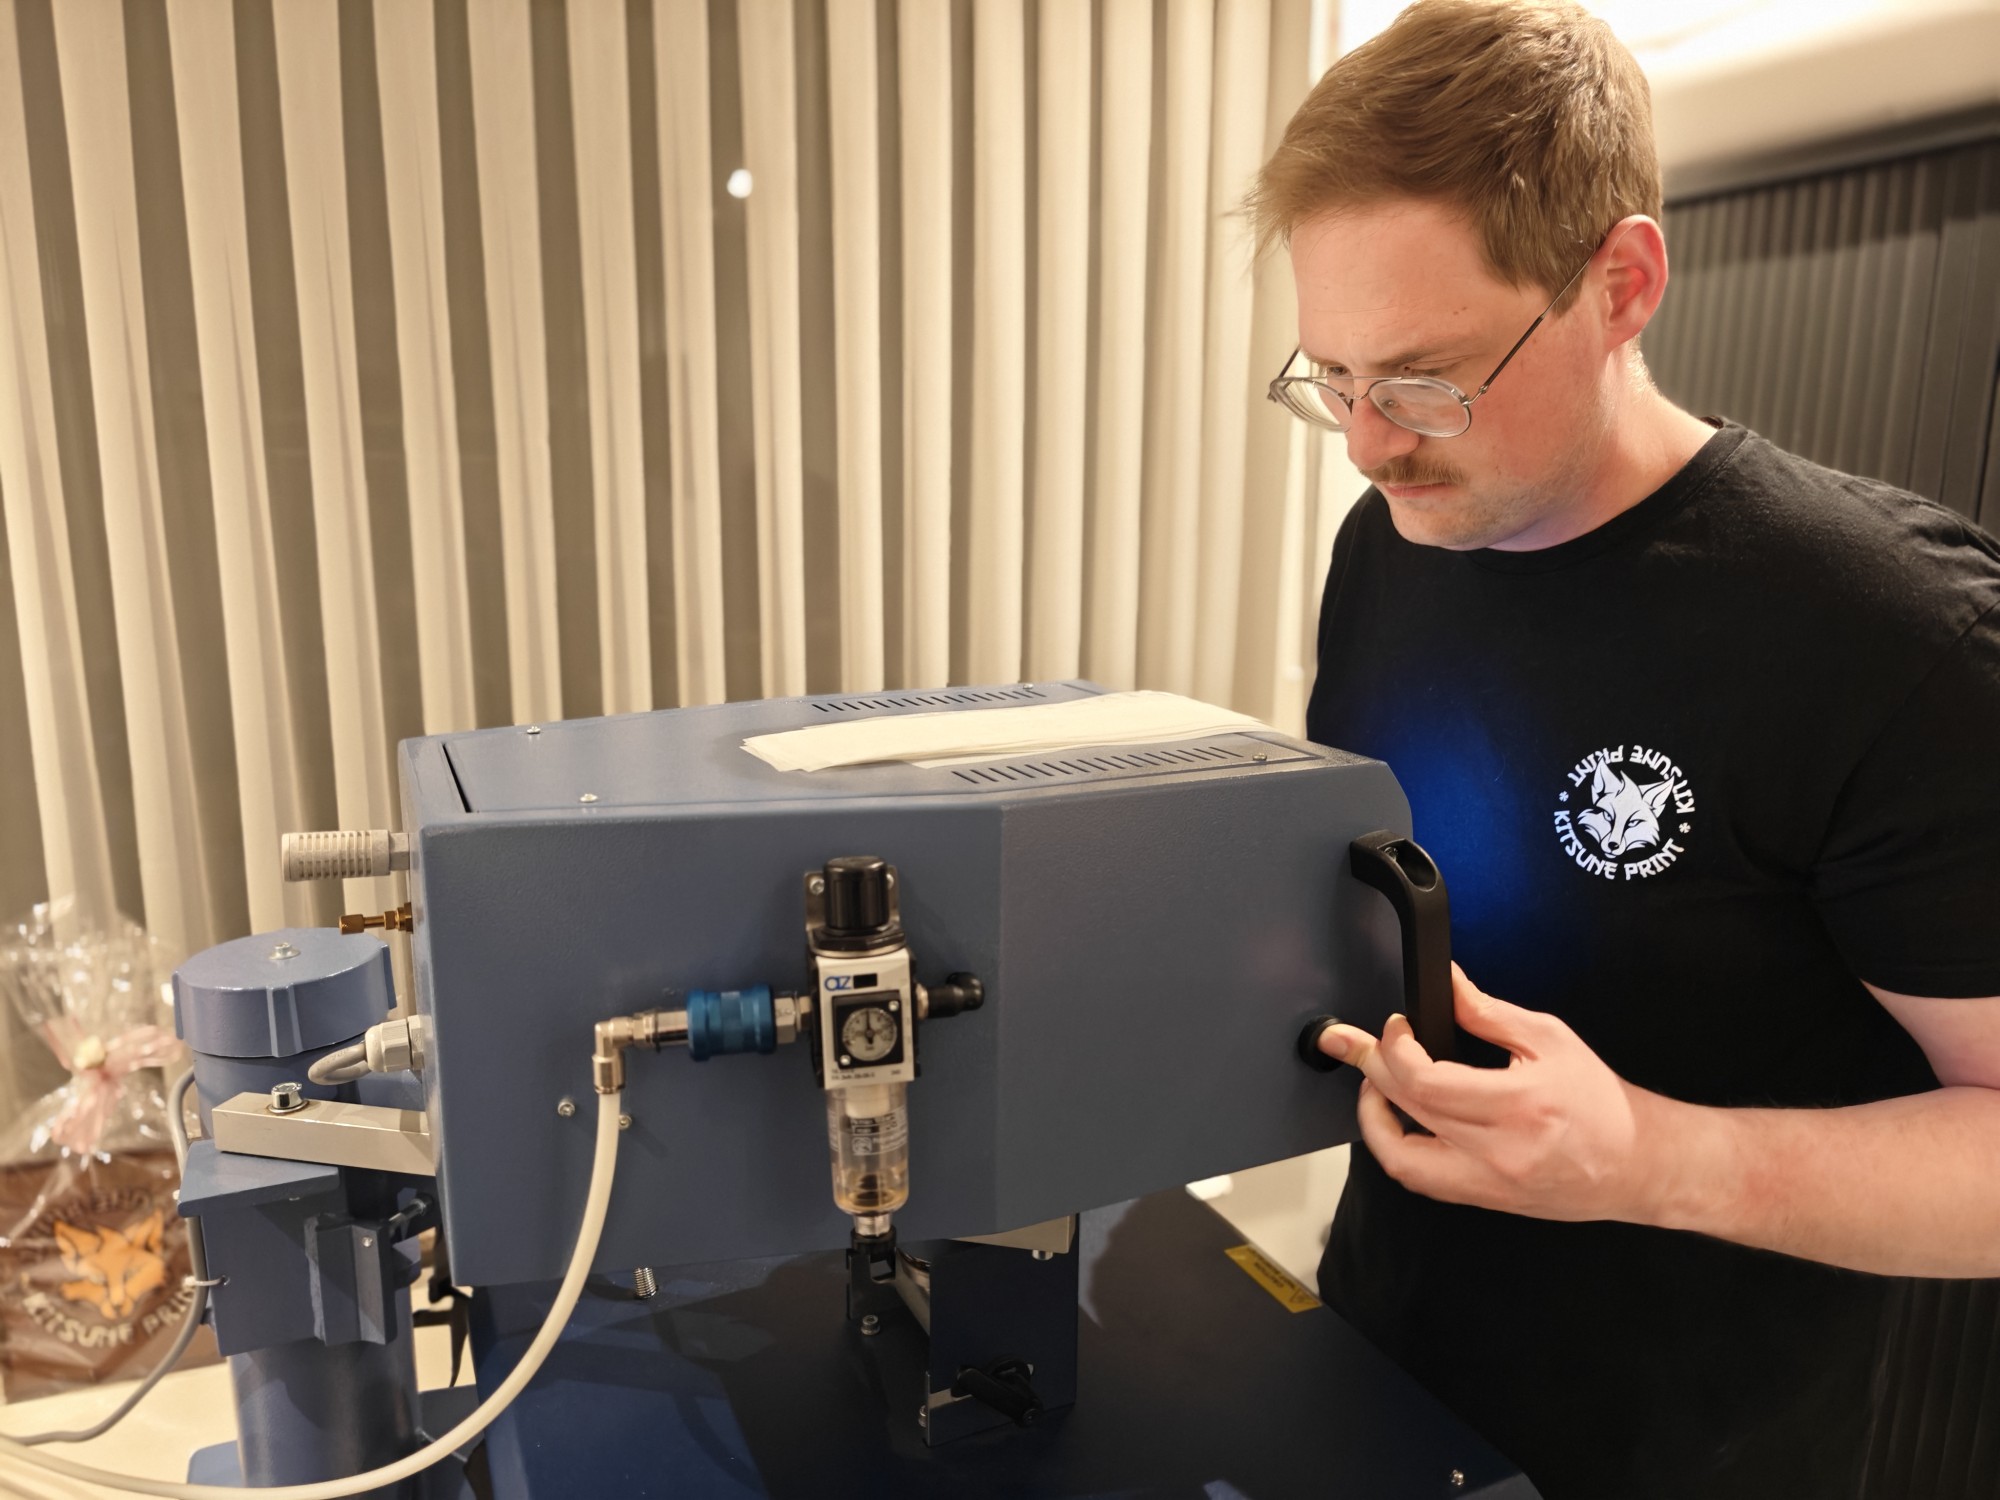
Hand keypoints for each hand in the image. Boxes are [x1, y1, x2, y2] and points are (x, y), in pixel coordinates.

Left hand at [1316, 965, 1666, 1223]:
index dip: (1394, 1049)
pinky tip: (1399, 1119)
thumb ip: (1486, 1011)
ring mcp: (1489, 1183)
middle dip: (1369, 1070)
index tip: (1394, 1027)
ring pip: (1402, 1160)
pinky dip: (1399, 1148)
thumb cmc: (1602, 1102)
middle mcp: (1499, 1151)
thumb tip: (1445, 983)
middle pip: (1407, 1112)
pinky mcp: (1484, 1199)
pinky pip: (1423, 1179)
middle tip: (1353, 1045)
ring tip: (1372, 1086)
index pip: (1426, 1082)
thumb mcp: (1549, 1039)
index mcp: (1518, 1105)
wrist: (1638, 1163)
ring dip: (1373, 1120)